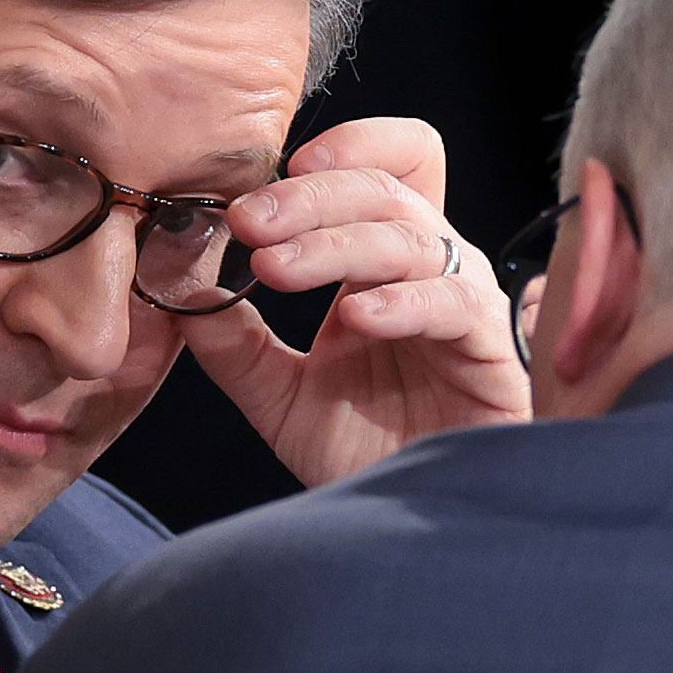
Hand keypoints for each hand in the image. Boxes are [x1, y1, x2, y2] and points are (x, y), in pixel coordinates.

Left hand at [179, 117, 529, 486]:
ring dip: (336, 243)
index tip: (276, 167)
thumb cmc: (361, 448)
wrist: (407, 524)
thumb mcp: (277, 393)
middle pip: (387, 189)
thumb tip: (180, 289)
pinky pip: (454, 304)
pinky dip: (403, 302)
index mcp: (384, 261)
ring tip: (275, 268)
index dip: (347, 148)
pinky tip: (358, 317)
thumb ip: (234, 343)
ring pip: (412, 237)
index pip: (389, 165)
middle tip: (247, 222)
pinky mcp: (491, 352)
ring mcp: (464, 303)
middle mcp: (430, 268)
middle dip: (309, 196)